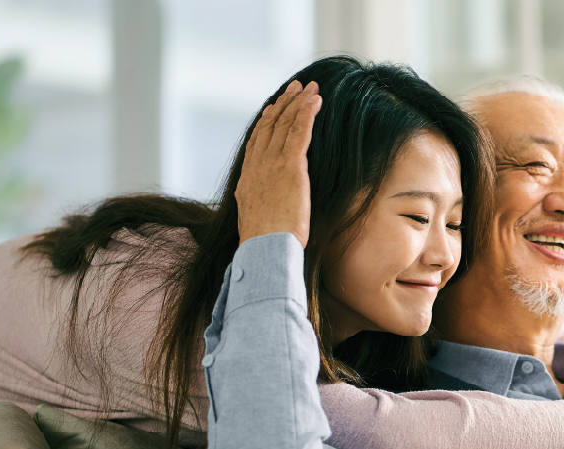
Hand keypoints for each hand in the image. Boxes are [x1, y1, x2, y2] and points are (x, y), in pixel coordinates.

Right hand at [235, 80, 322, 247]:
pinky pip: (299, 132)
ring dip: (298, 103)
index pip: (257, 142)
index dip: (266, 122)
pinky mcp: (290, 165)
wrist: (265, 246)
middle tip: (294, 88)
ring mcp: (272, 163)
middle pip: (270, 127)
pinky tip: (315, 101)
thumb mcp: (257, 221)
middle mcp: (257, 165)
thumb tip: (264, 211)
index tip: (272, 108)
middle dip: (283, 104)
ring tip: (309, 88)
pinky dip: (306, 113)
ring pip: (285, 125)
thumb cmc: (264, 242)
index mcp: (248, 178)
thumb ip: (261, 208)